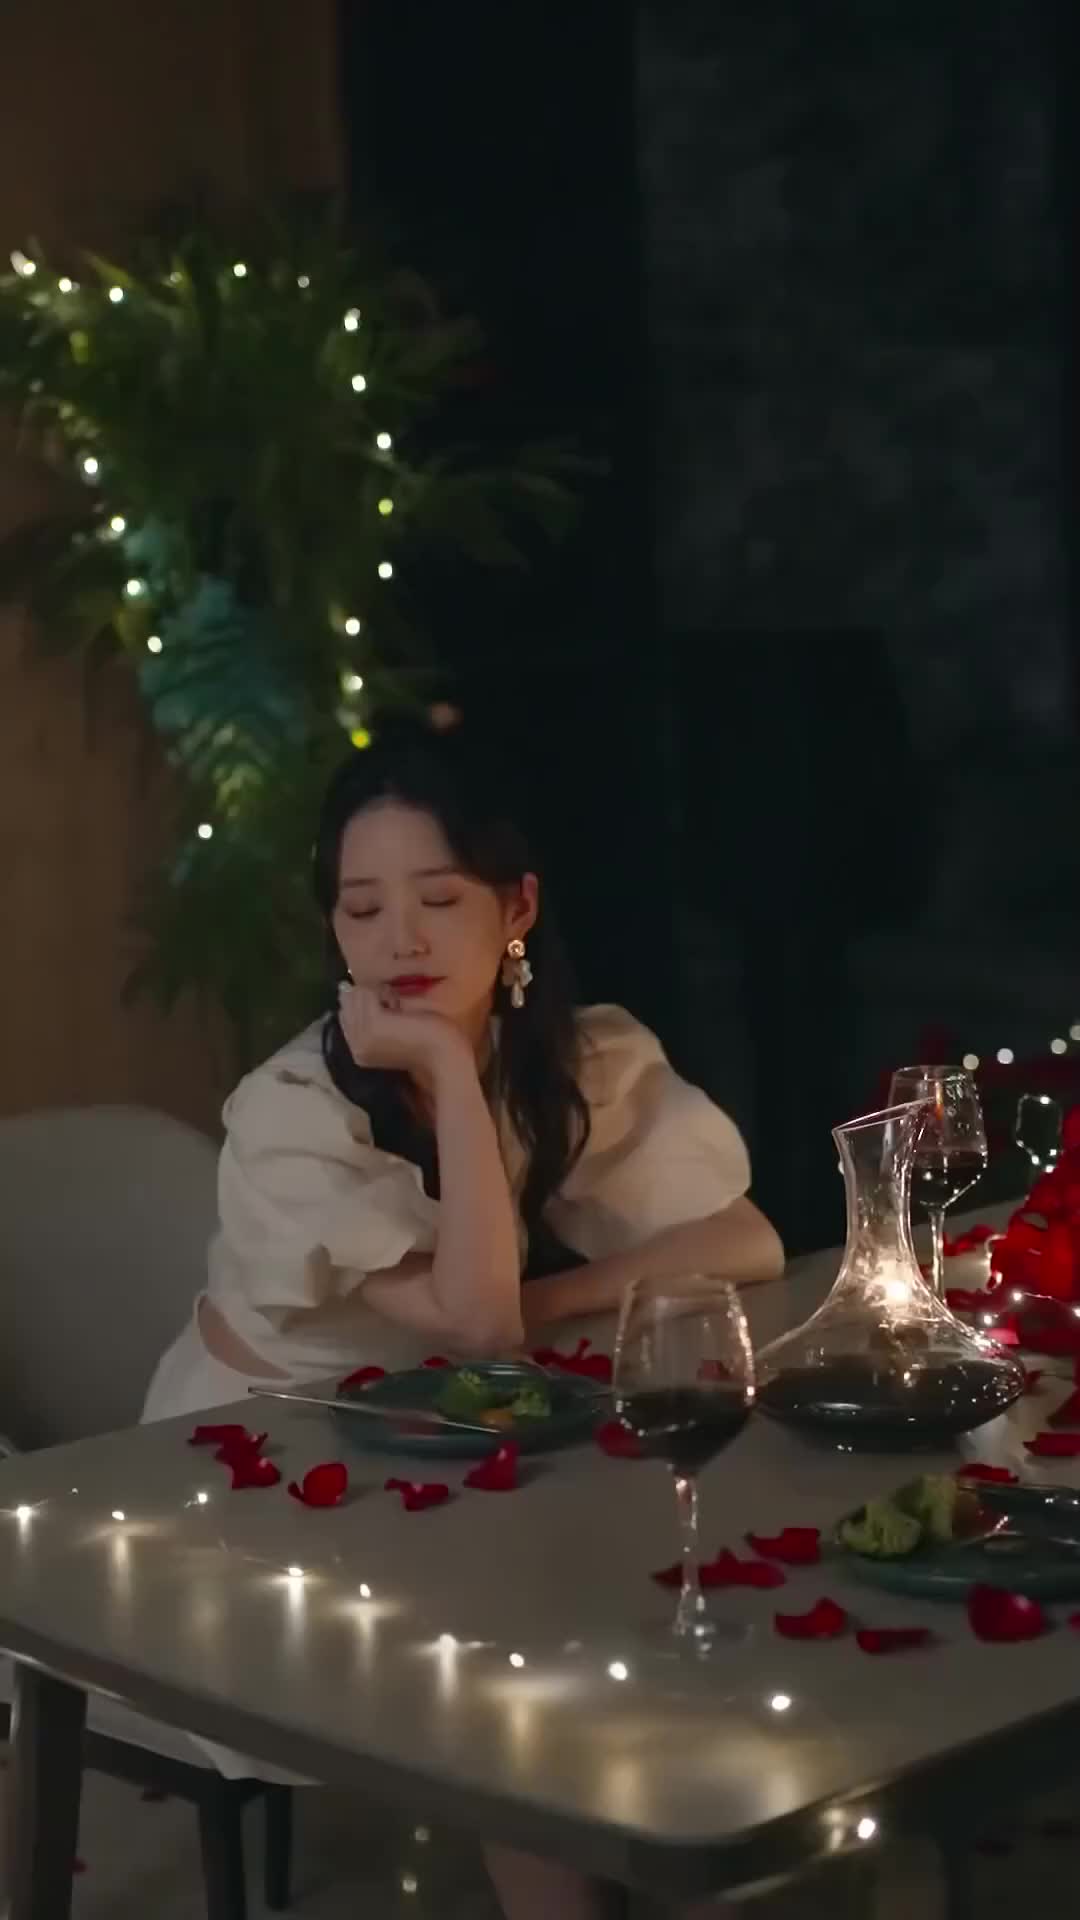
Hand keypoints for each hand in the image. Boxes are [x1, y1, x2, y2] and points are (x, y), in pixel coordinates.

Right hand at [337, 983, 471, 1079]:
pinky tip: (398, 1003)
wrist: (443, 1057)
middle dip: (367, 997)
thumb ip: (374, 1015)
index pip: (345, 1017)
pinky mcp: (373, 1024)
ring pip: (356, 997)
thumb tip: (354, 989)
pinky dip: (383, 992)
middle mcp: (354, 1047)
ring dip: (378, 993)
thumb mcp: (395, 1029)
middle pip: (347, 1006)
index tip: (385, 1006)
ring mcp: (362, 1036)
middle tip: (393, 1005)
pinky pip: (367, 994)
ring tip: (397, 1006)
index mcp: (358, 1053)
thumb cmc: (426, 1043)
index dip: (362, 1003)